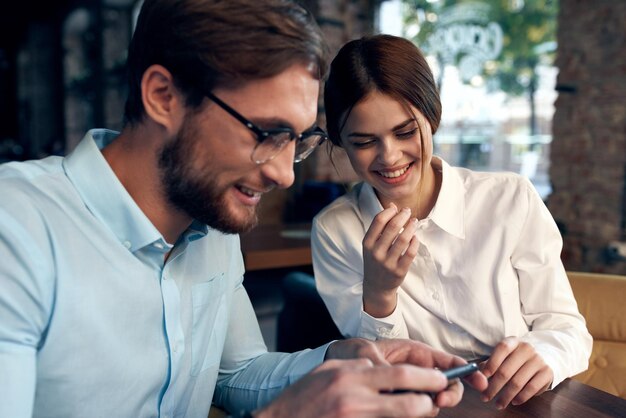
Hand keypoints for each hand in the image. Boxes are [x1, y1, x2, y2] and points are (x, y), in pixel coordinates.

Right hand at [255, 359, 449, 417]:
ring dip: (413, 414)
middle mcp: (355, 398)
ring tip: (421, 407)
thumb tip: (380, 369)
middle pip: (407, 400)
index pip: (398, 374)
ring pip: (400, 417)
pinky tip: (394, 416)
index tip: (438, 378)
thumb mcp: (328, 372)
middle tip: (437, 396)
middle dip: (428, 399)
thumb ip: (356, 369)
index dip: (424, 377)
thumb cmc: (302, 397)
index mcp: (349, 376)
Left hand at [326, 338, 488, 404]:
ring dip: (428, 405)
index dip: (466, 371)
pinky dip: (413, 410)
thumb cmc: (351, 352)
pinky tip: (400, 408)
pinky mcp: (399, 402)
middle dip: (448, 394)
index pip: (447, 362)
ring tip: (411, 402)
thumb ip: (384, 366)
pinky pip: (414, 409)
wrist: (334, 363)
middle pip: (445, 386)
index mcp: (414, 354)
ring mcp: (409, 388)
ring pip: (431, 402)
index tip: (479, 382)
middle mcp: (415, 371)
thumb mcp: (366, 354)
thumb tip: (398, 385)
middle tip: (439, 402)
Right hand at [362, 203, 419, 317]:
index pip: (379, 220)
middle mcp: (376, 252)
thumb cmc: (375, 260)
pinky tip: (415, 237)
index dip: (390, 211)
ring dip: (411, 227)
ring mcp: (388, 262)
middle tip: (408, 212)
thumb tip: (393, 205)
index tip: (397, 208)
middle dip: (403, 216)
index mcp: (367, 243)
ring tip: (414, 222)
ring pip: (404, 239)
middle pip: (393, 227)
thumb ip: (380, 225)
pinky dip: (415, 242)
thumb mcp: (372, 243)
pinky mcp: (399, 271)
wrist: (376, 286)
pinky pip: (410, 252)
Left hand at [480, 337, 552, 408]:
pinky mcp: (547, 372)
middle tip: (485, 397)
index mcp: (513, 341)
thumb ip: (491, 363)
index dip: (491, 363)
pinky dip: (521, 397)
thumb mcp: (506, 355)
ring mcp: (538, 360)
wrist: (546, 354)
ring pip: (517, 382)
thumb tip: (478, 375)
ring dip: (505, 396)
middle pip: (506, 370)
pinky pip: (531, 388)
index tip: (483, 376)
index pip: (502, 349)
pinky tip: (514, 401)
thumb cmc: (518, 357)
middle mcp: (527, 349)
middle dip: (493, 387)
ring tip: (498, 404)